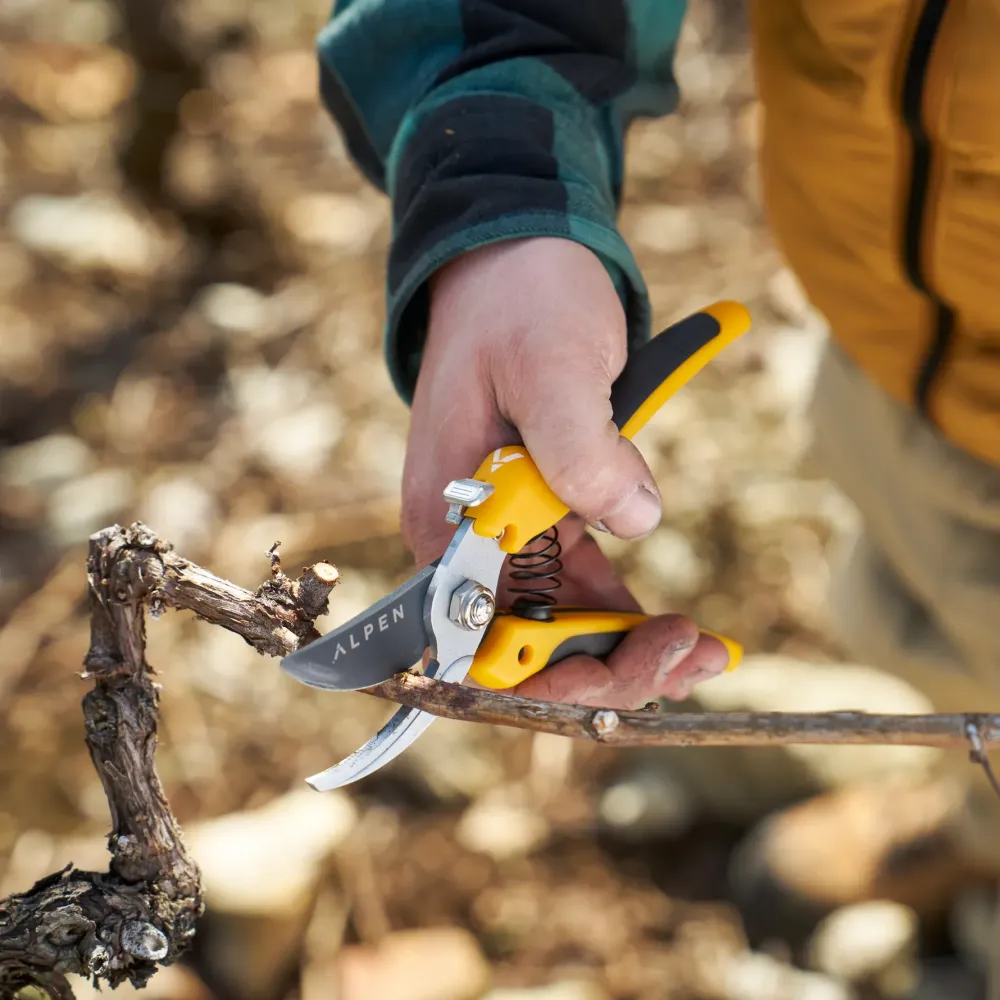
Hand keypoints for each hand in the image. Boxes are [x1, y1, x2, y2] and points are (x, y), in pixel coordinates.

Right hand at [402, 237, 731, 707]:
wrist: (521, 257)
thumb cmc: (520, 304)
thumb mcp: (551, 367)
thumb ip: (582, 451)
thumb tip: (634, 519)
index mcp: (447, 521)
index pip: (481, 640)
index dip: (550, 673)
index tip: (626, 672)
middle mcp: (469, 541)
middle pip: (529, 645)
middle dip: (609, 667)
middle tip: (690, 655)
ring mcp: (509, 531)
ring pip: (563, 624)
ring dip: (630, 649)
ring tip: (704, 649)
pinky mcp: (546, 514)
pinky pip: (585, 585)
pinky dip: (630, 614)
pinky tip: (683, 626)